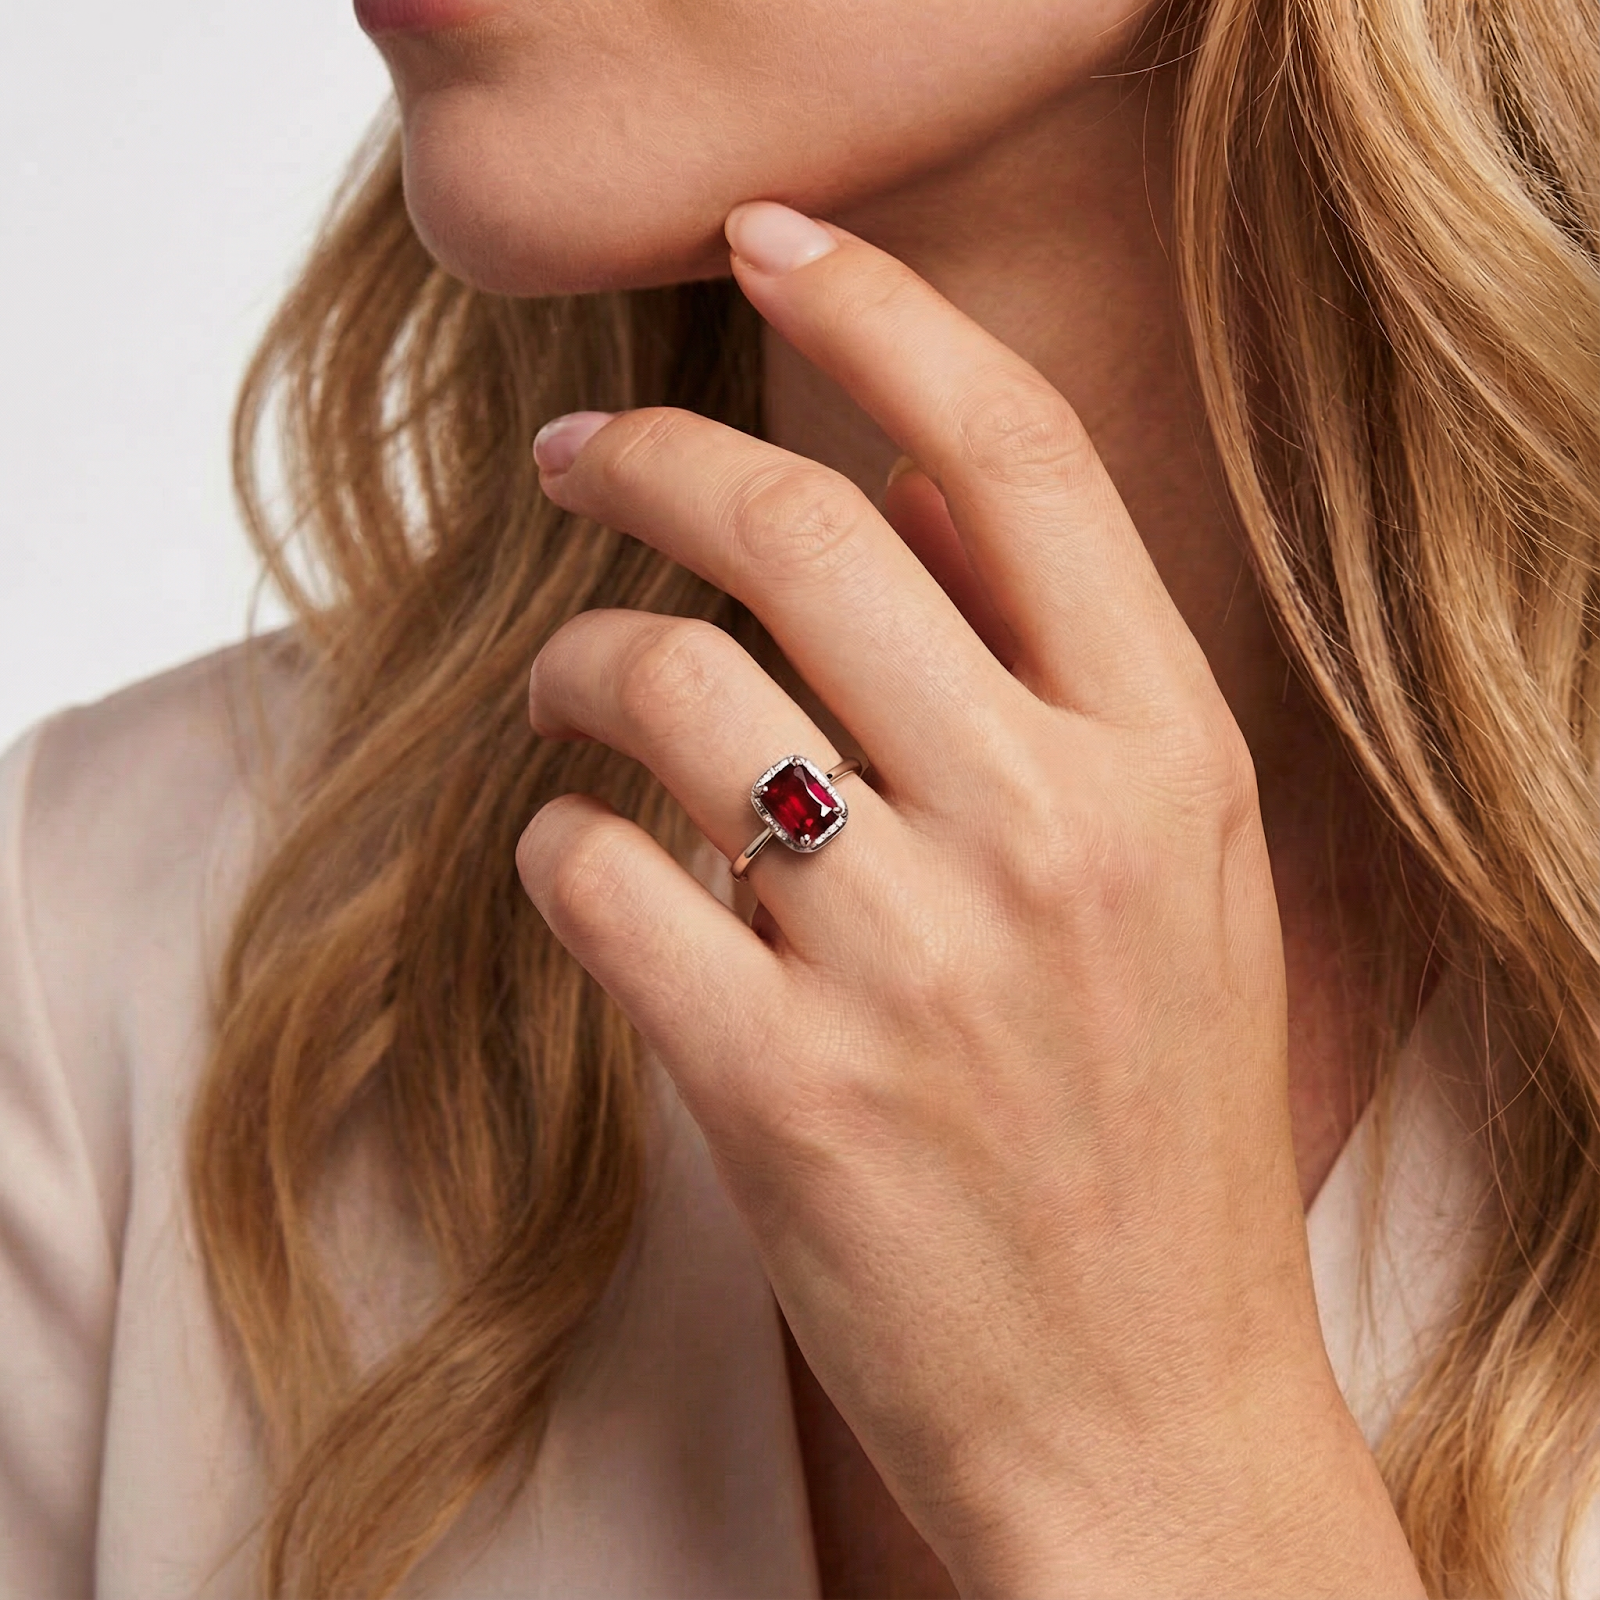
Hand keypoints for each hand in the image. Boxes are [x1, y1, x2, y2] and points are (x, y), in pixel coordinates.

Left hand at [517, 201, 1422, 1596]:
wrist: (1147, 1411)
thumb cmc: (1158, 1136)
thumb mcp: (1186, 885)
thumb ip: (1065, 679)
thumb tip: (905, 493)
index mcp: (1171, 759)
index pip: (1017, 454)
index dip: (880, 308)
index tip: (774, 236)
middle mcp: (1053, 830)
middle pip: (801, 530)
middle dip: (654, 455)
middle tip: (581, 452)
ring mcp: (915, 961)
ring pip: (664, 691)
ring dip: (576, 662)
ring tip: (560, 688)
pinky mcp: (782, 1091)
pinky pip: (594, 882)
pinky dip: (555, 850)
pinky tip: (579, 871)